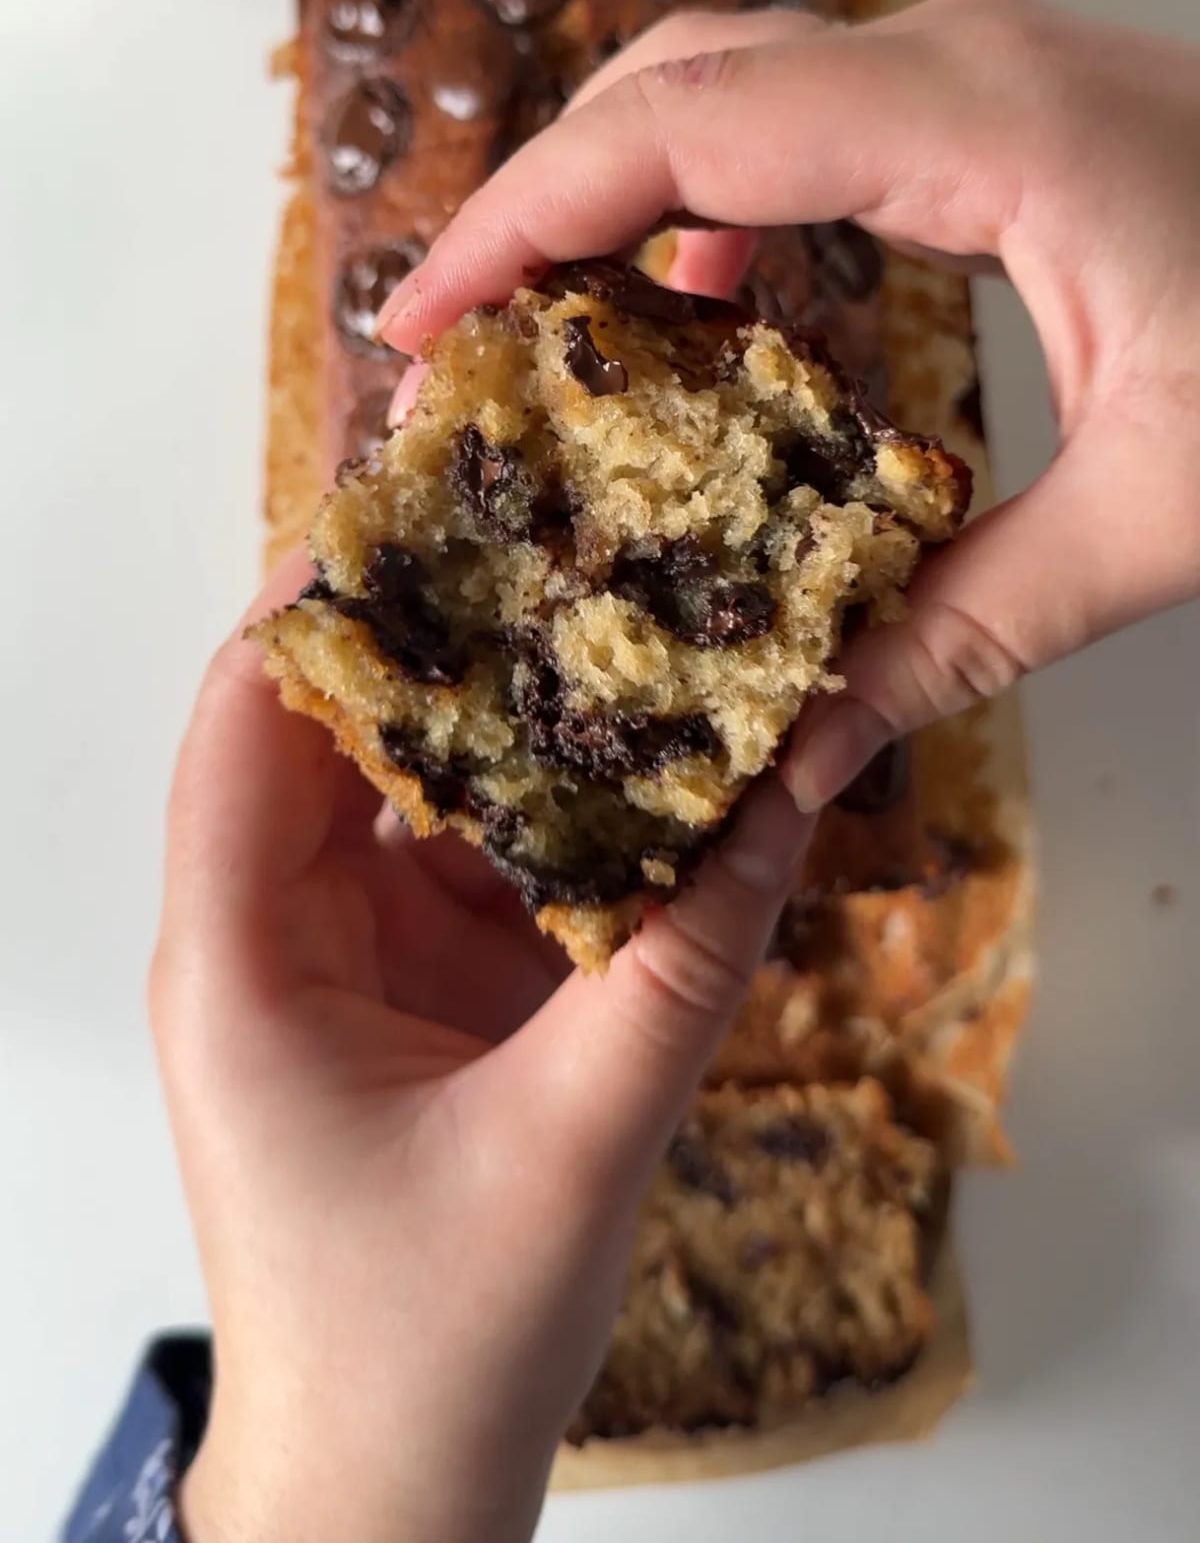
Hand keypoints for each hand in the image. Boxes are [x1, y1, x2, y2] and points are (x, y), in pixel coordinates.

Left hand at [153, 557, 811, 1542]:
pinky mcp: (408, 994)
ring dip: (513, 723)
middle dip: (450, 634)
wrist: (389, 1489)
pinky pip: (473, 864)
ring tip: (619, 626)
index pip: (251, 711)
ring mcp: (343, 961)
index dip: (334, 591)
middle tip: (563, 532)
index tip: (440, 494)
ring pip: (417, 791)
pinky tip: (640, 771)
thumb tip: (789, 793)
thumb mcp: (580, 1136)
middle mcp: (275, 935)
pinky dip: (548, 818)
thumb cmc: (428, 1344)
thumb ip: (688, 958)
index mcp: (246, 955)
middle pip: (339, 729)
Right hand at [378, 0, 1199, 805]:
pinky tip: (707, 303)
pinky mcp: (1006, 106)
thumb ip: (964, 633)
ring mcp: (988, 66)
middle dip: (542, 200)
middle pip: (677, 79)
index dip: (526, 220)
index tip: (422, 320)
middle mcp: (966, 59)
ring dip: (619, 191)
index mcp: (984, 125)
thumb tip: (804, 760)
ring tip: (544, 330)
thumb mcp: (1164, 518)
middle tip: (455, 341)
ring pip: (735, 82)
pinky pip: (811, 115)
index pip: (683, 134)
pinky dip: (719, 195)